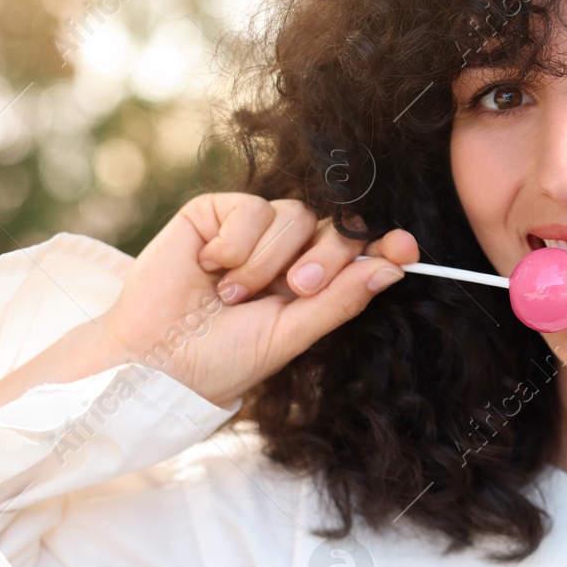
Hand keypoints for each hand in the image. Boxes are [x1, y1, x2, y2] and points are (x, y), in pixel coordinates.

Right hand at [97, 193, 417, 407]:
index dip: (385, 245)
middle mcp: (289, 252)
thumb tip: (393, 268)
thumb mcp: (293, 335)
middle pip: (335, 226)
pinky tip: (211, 269)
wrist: (159, 358)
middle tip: (297, 287)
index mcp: (313, 282)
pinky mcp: (216, 212)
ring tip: (234, 293)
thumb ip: (340, 300)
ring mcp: (253, 229)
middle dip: (325, 257)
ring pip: (295, 214)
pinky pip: (253, 207)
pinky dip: (236, 243)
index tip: (407, 248)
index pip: (360, 252)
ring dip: (268, 260)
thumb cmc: (225, 356)